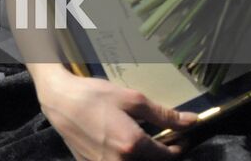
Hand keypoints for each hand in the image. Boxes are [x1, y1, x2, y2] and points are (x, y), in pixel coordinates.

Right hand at [31, 64, 194, 159]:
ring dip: (143, 157)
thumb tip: (191, 122)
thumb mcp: (131, 99)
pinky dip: (123, 157)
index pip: (168, 156)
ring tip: (140, 139)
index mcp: (133, 146)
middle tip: (163, 138)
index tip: (181, 138)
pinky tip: (119, 141)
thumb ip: (163, 114)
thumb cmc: (93, 95)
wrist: (58, 99)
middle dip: (161, 153)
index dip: (179, 147)